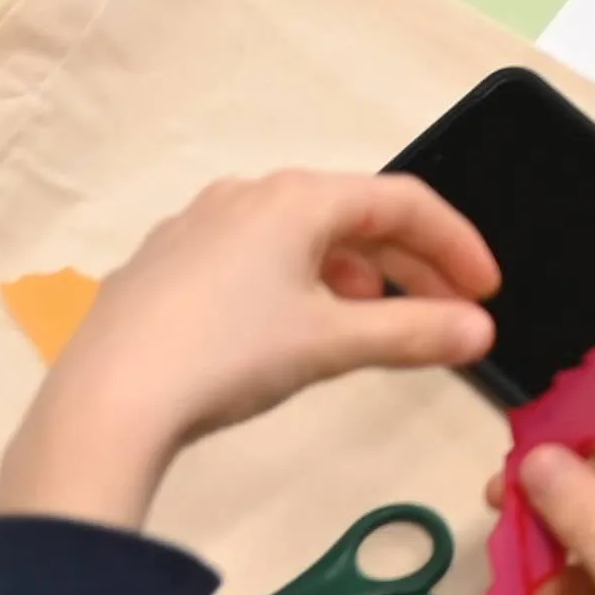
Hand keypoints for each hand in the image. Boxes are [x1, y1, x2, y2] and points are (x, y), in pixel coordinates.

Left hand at [0, 171, 499, 529]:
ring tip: (369, 320)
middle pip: (351, 214)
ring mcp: (197, 226)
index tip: (486, 292)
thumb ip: (412, 332)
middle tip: (446, 313)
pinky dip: (295, 280)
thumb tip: (478, 331)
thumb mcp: (330, 345)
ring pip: (298, 234)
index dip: (455, 244)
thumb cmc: (227, 356)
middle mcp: (247, 194)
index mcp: (296, 197)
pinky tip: (289, 326)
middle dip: (407, 262)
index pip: (401, 201)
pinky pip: (251, 255)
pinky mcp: (164, 264)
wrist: (108, 400)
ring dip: (351, 271)